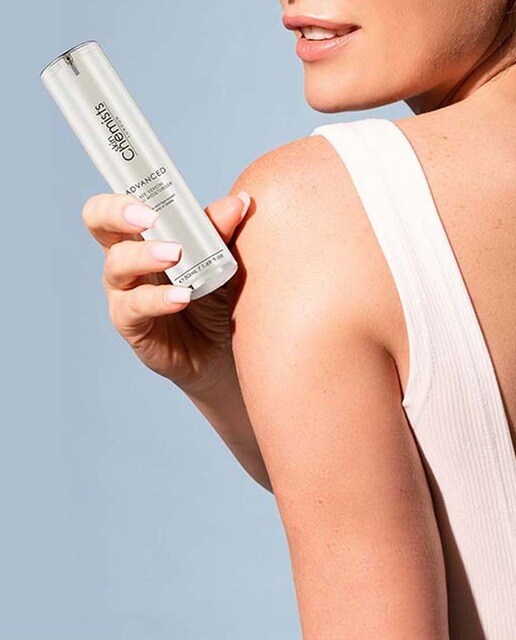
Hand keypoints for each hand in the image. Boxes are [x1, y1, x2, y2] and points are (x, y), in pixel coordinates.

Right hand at [81, 191, 249, 392]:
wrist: (221, 349)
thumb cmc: (213, 298)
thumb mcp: (219, 261)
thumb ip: (221, 232)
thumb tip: (238, 200)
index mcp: (141, 236)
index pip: (117, 204)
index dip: (122, 193)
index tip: (149, 190)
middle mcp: (125, 260)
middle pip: (99, 224)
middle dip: (118, 213)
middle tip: (149, 216)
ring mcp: (124, 292)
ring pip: (117, 264)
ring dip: (145, 255)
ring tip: (175, 254)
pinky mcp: (131, 324)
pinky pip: (135, 307)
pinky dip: (159, 299)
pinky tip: (182, 296)